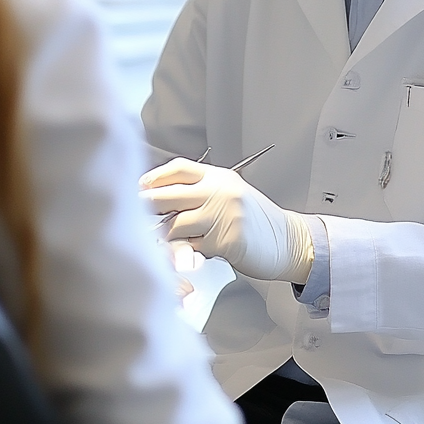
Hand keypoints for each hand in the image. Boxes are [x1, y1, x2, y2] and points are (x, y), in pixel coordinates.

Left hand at [140, 159, 313, 283]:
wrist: (289, 240)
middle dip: (147, 207)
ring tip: (157, 242)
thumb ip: (202, 194)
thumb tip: (161, 198)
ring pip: (174, 224)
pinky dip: (183, 254)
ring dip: (162, 236)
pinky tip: (185, 255)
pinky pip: (190, 248)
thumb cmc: (257, 222)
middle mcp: (220, 191)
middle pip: (169, 194)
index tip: (139, 188)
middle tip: (134, 215)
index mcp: (219, 177)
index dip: (154, 178)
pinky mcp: (225, 240)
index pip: (179, 169)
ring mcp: (223, 215)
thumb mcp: (231, 196)